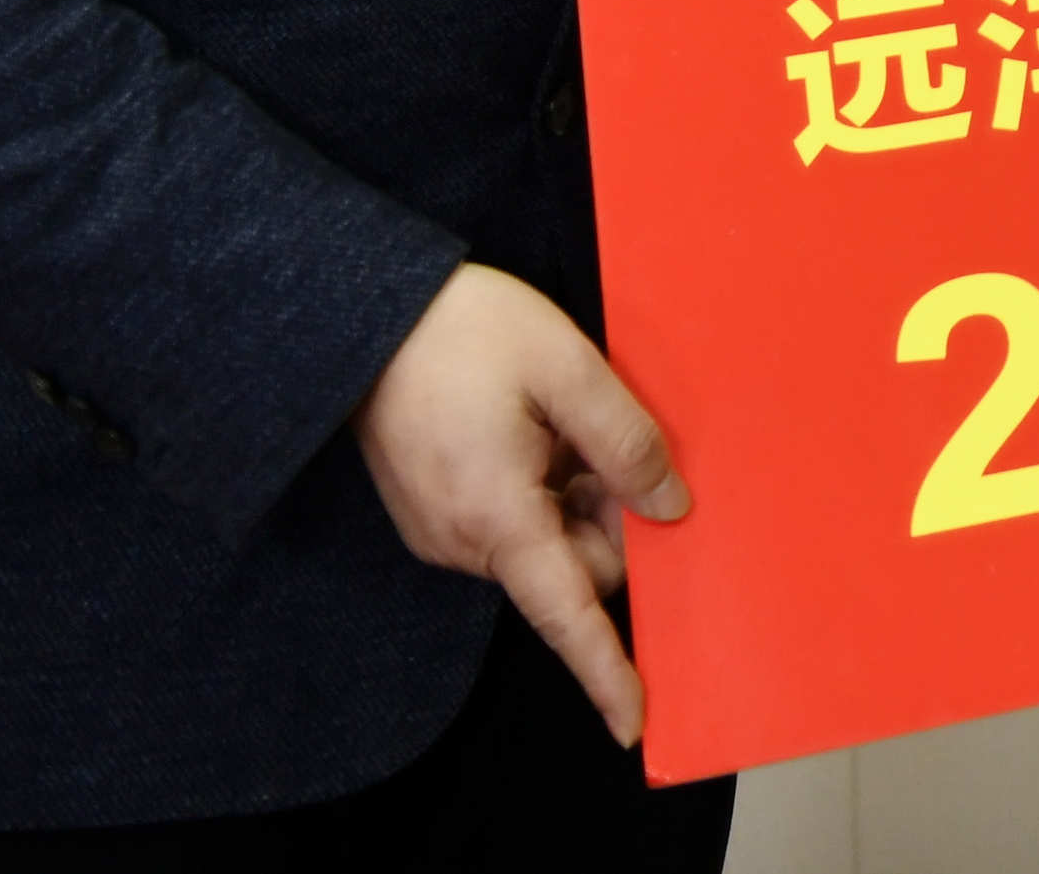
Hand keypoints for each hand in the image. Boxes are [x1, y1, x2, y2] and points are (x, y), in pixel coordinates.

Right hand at [355, 264, 686, 745]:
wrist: (369, 315)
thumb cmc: (466, 332)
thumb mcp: (567, 368)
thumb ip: (626, 442)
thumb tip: (669, 507)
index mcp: (498, 518)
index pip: (566, 616)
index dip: (605, 671)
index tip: (634, 723)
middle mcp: (464, 542)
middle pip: (570, 568)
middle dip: (608, 521)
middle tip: (609, 442)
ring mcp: (443, 530)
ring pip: (543, 541)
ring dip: (573, 496)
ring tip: (559, 419)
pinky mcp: (434, 512)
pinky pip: (511, 522)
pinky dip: (540, 488)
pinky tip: (532, 427)